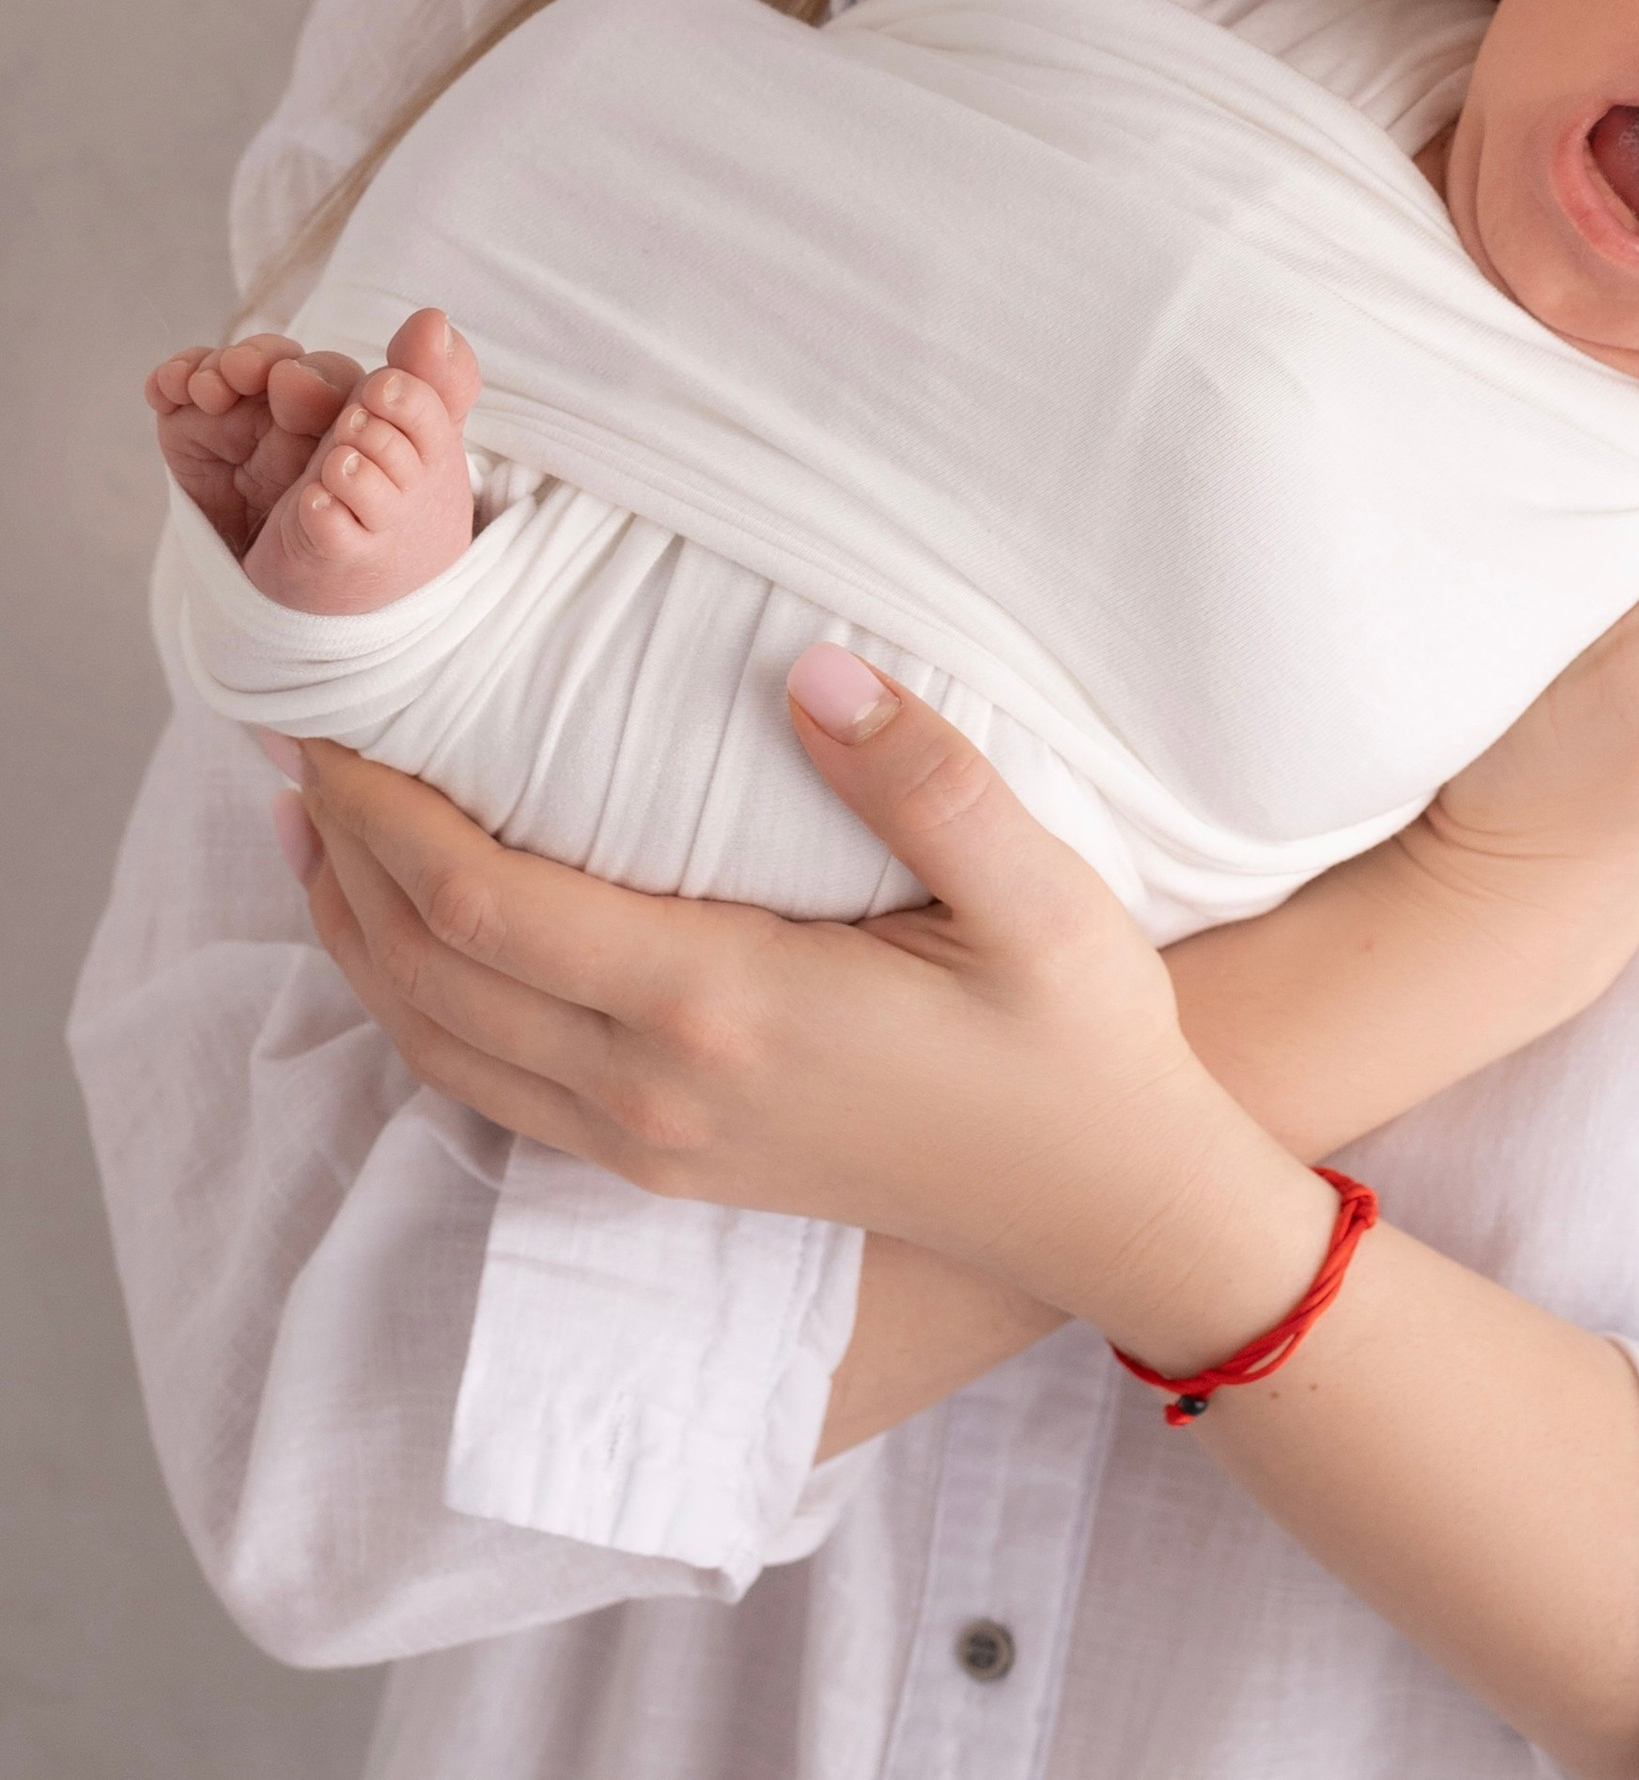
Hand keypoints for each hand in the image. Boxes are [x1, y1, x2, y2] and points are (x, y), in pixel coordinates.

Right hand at [146, 333, 361, 554]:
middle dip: (259, 359)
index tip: (290, 384)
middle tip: (240, 372)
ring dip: (213, 368)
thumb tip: (328, 499)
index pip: (333, 383)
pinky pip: (181, 382)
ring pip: (228, 366)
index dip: (314, 378)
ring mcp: (236, 408)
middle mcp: (286, 405)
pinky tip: (164, 392)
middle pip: (278, 361)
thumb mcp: (326, 532)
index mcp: (332, 425)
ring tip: (206, 393)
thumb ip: (331, 505)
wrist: (249, 570)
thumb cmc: (303, 542)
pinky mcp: (188, 418)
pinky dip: (171, 378)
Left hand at [287, 667, 1326, 1362]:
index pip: (487, 906)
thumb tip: (810, 670)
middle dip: (341, 858)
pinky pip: (492, 1090)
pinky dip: (417, 1010)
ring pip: (440, 1045)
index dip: (386, 815)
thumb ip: (922, 776)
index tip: (334, 720)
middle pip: (429, 975)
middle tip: (293, 740)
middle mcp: (658, 1092)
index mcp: (723, 1009)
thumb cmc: (1079, 1037)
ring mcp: (654, 1147)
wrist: (1109, 1206)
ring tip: (315, 830)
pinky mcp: (669, 1170)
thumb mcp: (1037, 889)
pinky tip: (414, 947)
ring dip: (357, 938)